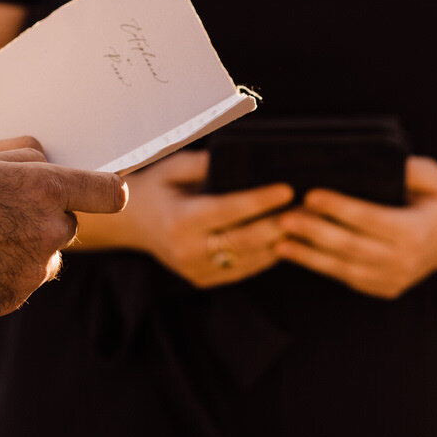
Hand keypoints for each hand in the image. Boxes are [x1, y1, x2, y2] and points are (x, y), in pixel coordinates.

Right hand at [0, 138, 127, 328]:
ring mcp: (32, 270)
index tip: (108, 192)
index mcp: (44, 190)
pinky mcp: (15, 298)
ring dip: (26, 247)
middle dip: (45, 217)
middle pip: (68, 223)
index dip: (109, 191)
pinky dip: (4, 272)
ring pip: (45, 254)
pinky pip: (21, 280)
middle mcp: (47, 232)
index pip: (109, 193)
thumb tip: (52, 162)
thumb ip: (24, 154)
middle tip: (1, 210)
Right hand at [118, 151, 293, 288]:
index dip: (261, 201)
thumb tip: (242, 157)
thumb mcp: (173, 167)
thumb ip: (205, 163)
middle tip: (308, 208)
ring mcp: (194, 269)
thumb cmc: (156, 187)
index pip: (229, 210)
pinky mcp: (202, 279)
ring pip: (249, 259)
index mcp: (179, 220)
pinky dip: (266, 255)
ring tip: (305, 222)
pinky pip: (243, 269)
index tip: (288, 189)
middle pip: (245, 239)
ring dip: (280, 242)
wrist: (129, 221)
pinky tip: (284, 239)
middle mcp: (187, 250)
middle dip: (280, 224)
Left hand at [275, 157, 436, 298]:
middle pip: (351, 246)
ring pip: (343, 267)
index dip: (339, 207)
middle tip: (284, 217)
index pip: (370, 218)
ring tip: (278, 240)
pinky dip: (319, 265)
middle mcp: (405, 260)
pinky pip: (346, 278)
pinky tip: (294, 252)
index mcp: (416, 231)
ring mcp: (394, 278)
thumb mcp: (433, 177)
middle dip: (314, 232)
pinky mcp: (384, 288)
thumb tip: (379, 161)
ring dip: (307, 254)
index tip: (310, 194)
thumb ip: (409, 169)